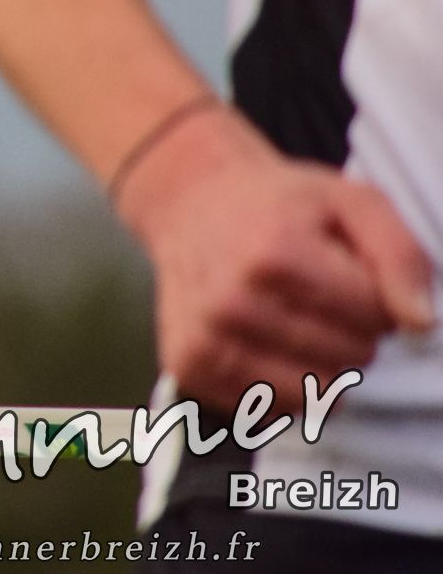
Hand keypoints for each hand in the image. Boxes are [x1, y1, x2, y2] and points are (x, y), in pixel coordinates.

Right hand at [119, 105, 434, 410]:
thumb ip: (400, 255)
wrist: (190, 202)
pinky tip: (266, 342)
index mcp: (275, 255)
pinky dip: (283, 383)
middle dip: (350, 330)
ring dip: (321, 363)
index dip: (375, 298)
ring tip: (295, 321)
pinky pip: (275, 407)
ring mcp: (206, 338)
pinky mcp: (189, 366)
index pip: (378, 318)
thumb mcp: (350, 201)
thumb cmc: (277, 205)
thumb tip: (421, 324)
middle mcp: (233, 302)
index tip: (345, 273)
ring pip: (318, 392)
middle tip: (317, 295)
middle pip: (351, 357)